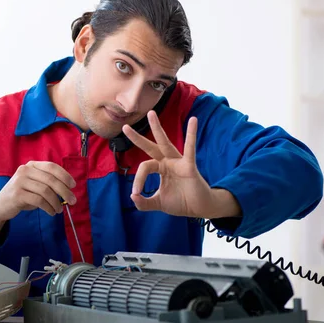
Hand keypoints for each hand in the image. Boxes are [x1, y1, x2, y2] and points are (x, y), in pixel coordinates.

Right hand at [0, 161, 75, 240]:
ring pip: (46, 191)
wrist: (0, 206)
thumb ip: (48, 184)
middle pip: (51, 179)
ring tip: (59, 210)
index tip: (73, 185)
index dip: (65, 175)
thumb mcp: (35, 185)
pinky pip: (39, 200)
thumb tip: (68, 191)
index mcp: (31, 165)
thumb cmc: (22, 195)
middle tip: (73, 201)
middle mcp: (25, 170)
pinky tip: (51, 212)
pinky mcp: (17, 194)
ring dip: (56, 202)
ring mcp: (20, 181)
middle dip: (64, 191)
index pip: (52, 167)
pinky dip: (48, 207)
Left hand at [122, 111, 240, 218]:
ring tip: (151, 113)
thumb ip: (144, 203)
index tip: (136, 194)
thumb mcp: (158, 203)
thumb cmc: (180, 202)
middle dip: (137, 138)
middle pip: (150, 146)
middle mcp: (167, 162)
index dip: (138, 180)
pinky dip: (191, 135)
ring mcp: (178, 162)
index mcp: (160, 168)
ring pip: (165, 143)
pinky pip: (190, 149)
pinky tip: (193, 120)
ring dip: (157, 128)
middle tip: (125, 127)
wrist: (199, 209)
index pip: (144, 168)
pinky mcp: (189, 165)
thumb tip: (132, 197)